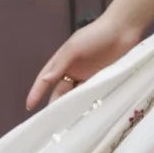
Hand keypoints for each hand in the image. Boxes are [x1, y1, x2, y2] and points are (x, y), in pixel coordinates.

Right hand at [25, 17, 143, 111]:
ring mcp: (89, 77)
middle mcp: (74, 70)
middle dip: (55, 105)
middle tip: (51, 122)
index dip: (37, 92)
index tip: (29, 106)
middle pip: (60, 91)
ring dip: (73, 107)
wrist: (124, 29)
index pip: (46, 79)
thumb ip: (60, 64)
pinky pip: (93, 95)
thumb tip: (44, 80)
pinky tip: (86, 115)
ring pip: (76, 96)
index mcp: (63, 61)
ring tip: (68, 123)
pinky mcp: (103, 80)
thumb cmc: (96, 34)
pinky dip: (89, 104)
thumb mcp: (74, 47)